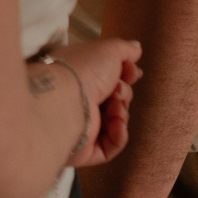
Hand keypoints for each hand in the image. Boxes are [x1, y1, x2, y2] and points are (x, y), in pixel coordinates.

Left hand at [49, 38, 143, 168]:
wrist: (62, 99)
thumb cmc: (82, 70)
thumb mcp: (107, 50)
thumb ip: (123, 49)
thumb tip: (136, 48)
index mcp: (78, 76)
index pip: (107, 79)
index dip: (125, 76)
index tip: (134, 73)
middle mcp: (77, 100)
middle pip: (114, 101)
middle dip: (123, 94)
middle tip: (116, 91)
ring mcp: (80, 126)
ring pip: (115, 123)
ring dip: (121, 114)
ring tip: (115, 107)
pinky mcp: (83, 149)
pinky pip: (110, 147)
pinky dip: (119, 136)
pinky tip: (117, 125)